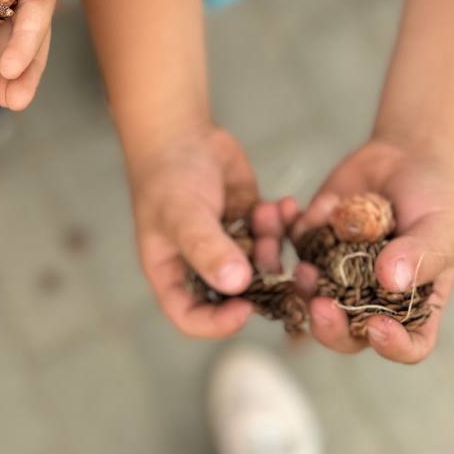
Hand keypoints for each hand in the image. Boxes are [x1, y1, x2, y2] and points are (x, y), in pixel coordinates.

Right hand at [130, 124, 277, 336]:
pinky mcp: (249, 223)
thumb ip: (208, 249)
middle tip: (279, 260)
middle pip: (234, 295)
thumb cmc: (167, 175)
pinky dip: (284, 224)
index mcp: (172, 271)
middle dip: (261, 280)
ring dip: (272, 244)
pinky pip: (275, 237)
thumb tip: (238, 286)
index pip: (190, 316)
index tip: (245, 308)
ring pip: (261, 265)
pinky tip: (285, 203)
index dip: (217, 323)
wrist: (180, 131)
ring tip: (267, 214)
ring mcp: (228, 244)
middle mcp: (200, 264)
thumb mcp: (183, 214)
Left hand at [289, 138, 453, 362]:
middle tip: (318, 302)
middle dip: (327, 324)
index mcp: (413, 304)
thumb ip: (420, 255)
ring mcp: (336, 271)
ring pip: (307, 292)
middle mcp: (370, 296)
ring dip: (296, 280)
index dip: (391, 345)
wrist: (409, 157)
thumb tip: (390, 281)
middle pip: (345, 330)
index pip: (407, 344)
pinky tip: (286, 208)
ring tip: (301, 259)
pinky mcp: (311, 242)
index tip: (377, 326)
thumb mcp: (441, 227)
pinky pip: (288, 246)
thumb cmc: (437, 199)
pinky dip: (280, 231)